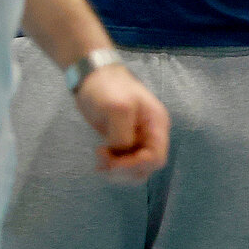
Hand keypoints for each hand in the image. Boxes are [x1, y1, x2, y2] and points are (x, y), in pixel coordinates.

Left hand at [74, 62, 169, 178]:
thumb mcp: (118, 109)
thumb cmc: (108, 87)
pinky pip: (123, 164)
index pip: (156, 158)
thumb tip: (121, 153)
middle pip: (146, 168)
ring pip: (134, 169)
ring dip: (117, 171)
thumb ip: (123, 135)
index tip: (115, 160)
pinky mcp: (122, 141)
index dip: (137, 165)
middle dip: (124, 170)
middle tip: (104, 160)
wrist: (92, 76)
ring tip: (99, 159)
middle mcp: (150, 135)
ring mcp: (137, 139)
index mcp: (156, 125)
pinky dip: (111, 167)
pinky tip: (99, 161)